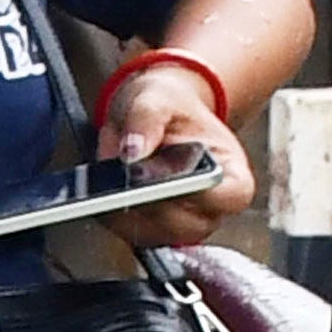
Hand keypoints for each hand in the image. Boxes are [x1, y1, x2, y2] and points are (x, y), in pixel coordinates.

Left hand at [86, 54, 255, 248]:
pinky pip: (128, 233)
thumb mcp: (158, 97)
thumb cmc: (168, 107)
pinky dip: (111, 215)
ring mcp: (181, 224)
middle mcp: (212, 208)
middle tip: (125, 182)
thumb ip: (147, 118)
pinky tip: (100, 193)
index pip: (230, 196)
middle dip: (152, 203)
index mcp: (231, 173)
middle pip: (186, 224)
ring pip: (154, 233)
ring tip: (106, 185)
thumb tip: (132, 152)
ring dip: (125, 212)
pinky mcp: (150, 230)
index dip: (201, 192)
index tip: (168, 180)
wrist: (152, 115)